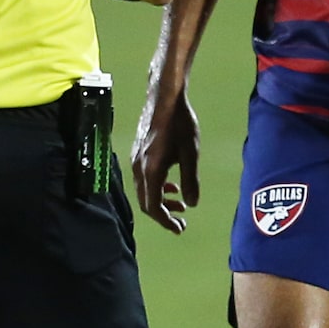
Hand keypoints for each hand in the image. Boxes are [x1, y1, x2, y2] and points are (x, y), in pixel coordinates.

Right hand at [132, 82, 201, 233]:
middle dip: (163, 214)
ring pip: (144, 191)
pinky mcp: (138, 153)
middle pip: (146, 202)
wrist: (165, 98)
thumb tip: (192, 204)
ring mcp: (136, 160)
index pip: (153, 206)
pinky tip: (172, 184)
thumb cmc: (180, 123)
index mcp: (151, 171)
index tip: (179, 228)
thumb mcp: (191, 154)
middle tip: (181, 222)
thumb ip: (190, 181)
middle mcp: (138, 168)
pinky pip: (144, 179)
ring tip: (180, 204)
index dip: (166, 221)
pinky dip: (157, 188)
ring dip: (161, 200)